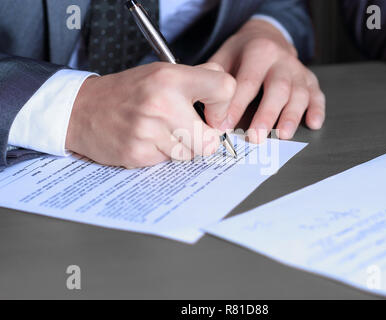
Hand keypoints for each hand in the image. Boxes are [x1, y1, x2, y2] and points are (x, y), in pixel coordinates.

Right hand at [66, 62, 235, 167]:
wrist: (81, 109)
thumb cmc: (126, 92)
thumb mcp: (161, 72)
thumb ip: (197, 77)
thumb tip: (227, 88)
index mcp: (171, 78)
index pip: (225, 89)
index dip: (224, 107)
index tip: (213, 114)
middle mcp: (162, 103)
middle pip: (210, 140)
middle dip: (202, 140)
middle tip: (187, 131)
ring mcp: (149, 130)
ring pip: (190, 155)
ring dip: (181, 149)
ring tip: (161, 133)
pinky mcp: (138, 152)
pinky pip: (168, 162)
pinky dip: (161, 155)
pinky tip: (147, 141)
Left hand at [209, 19, 325, 142]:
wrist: (267, 37)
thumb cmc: (243, 53)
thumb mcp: (225, 56)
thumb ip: (216, 79)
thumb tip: (202, 110)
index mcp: (258, 52)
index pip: (248, 81)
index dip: (237, 105)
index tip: (225, 126)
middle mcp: (282, 61)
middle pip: (277, 89)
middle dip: (267, 115)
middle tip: (256, 137)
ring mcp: (298, 71)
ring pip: (299, 94)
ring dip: (292, 116)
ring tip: (283, 135)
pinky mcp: (309, 81)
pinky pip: (317, 95)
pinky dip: (317, 110)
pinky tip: (313, 123)